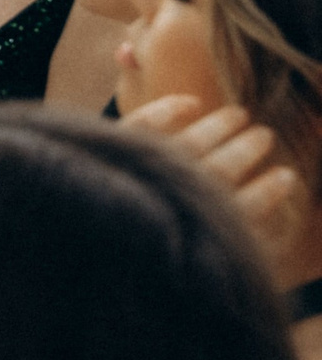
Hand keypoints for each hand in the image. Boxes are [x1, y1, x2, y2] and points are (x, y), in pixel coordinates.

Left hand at [127, 97, 310, 272]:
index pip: (245, 209)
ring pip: (192, 143)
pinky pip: (145, 122)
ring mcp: (148, 172)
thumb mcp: (188, 256)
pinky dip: (168, 108)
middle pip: (221, 171)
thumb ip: (221, 240)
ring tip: (241, 115)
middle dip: (246, 151)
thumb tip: (258, 229)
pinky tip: (192, 102)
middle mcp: (177, 200)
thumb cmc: (136, 256)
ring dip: (220, 127)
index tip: (287, 175)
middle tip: (265, 135)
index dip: (269, 191)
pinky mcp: (117, 150)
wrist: (73, 250)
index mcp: (200, 234)